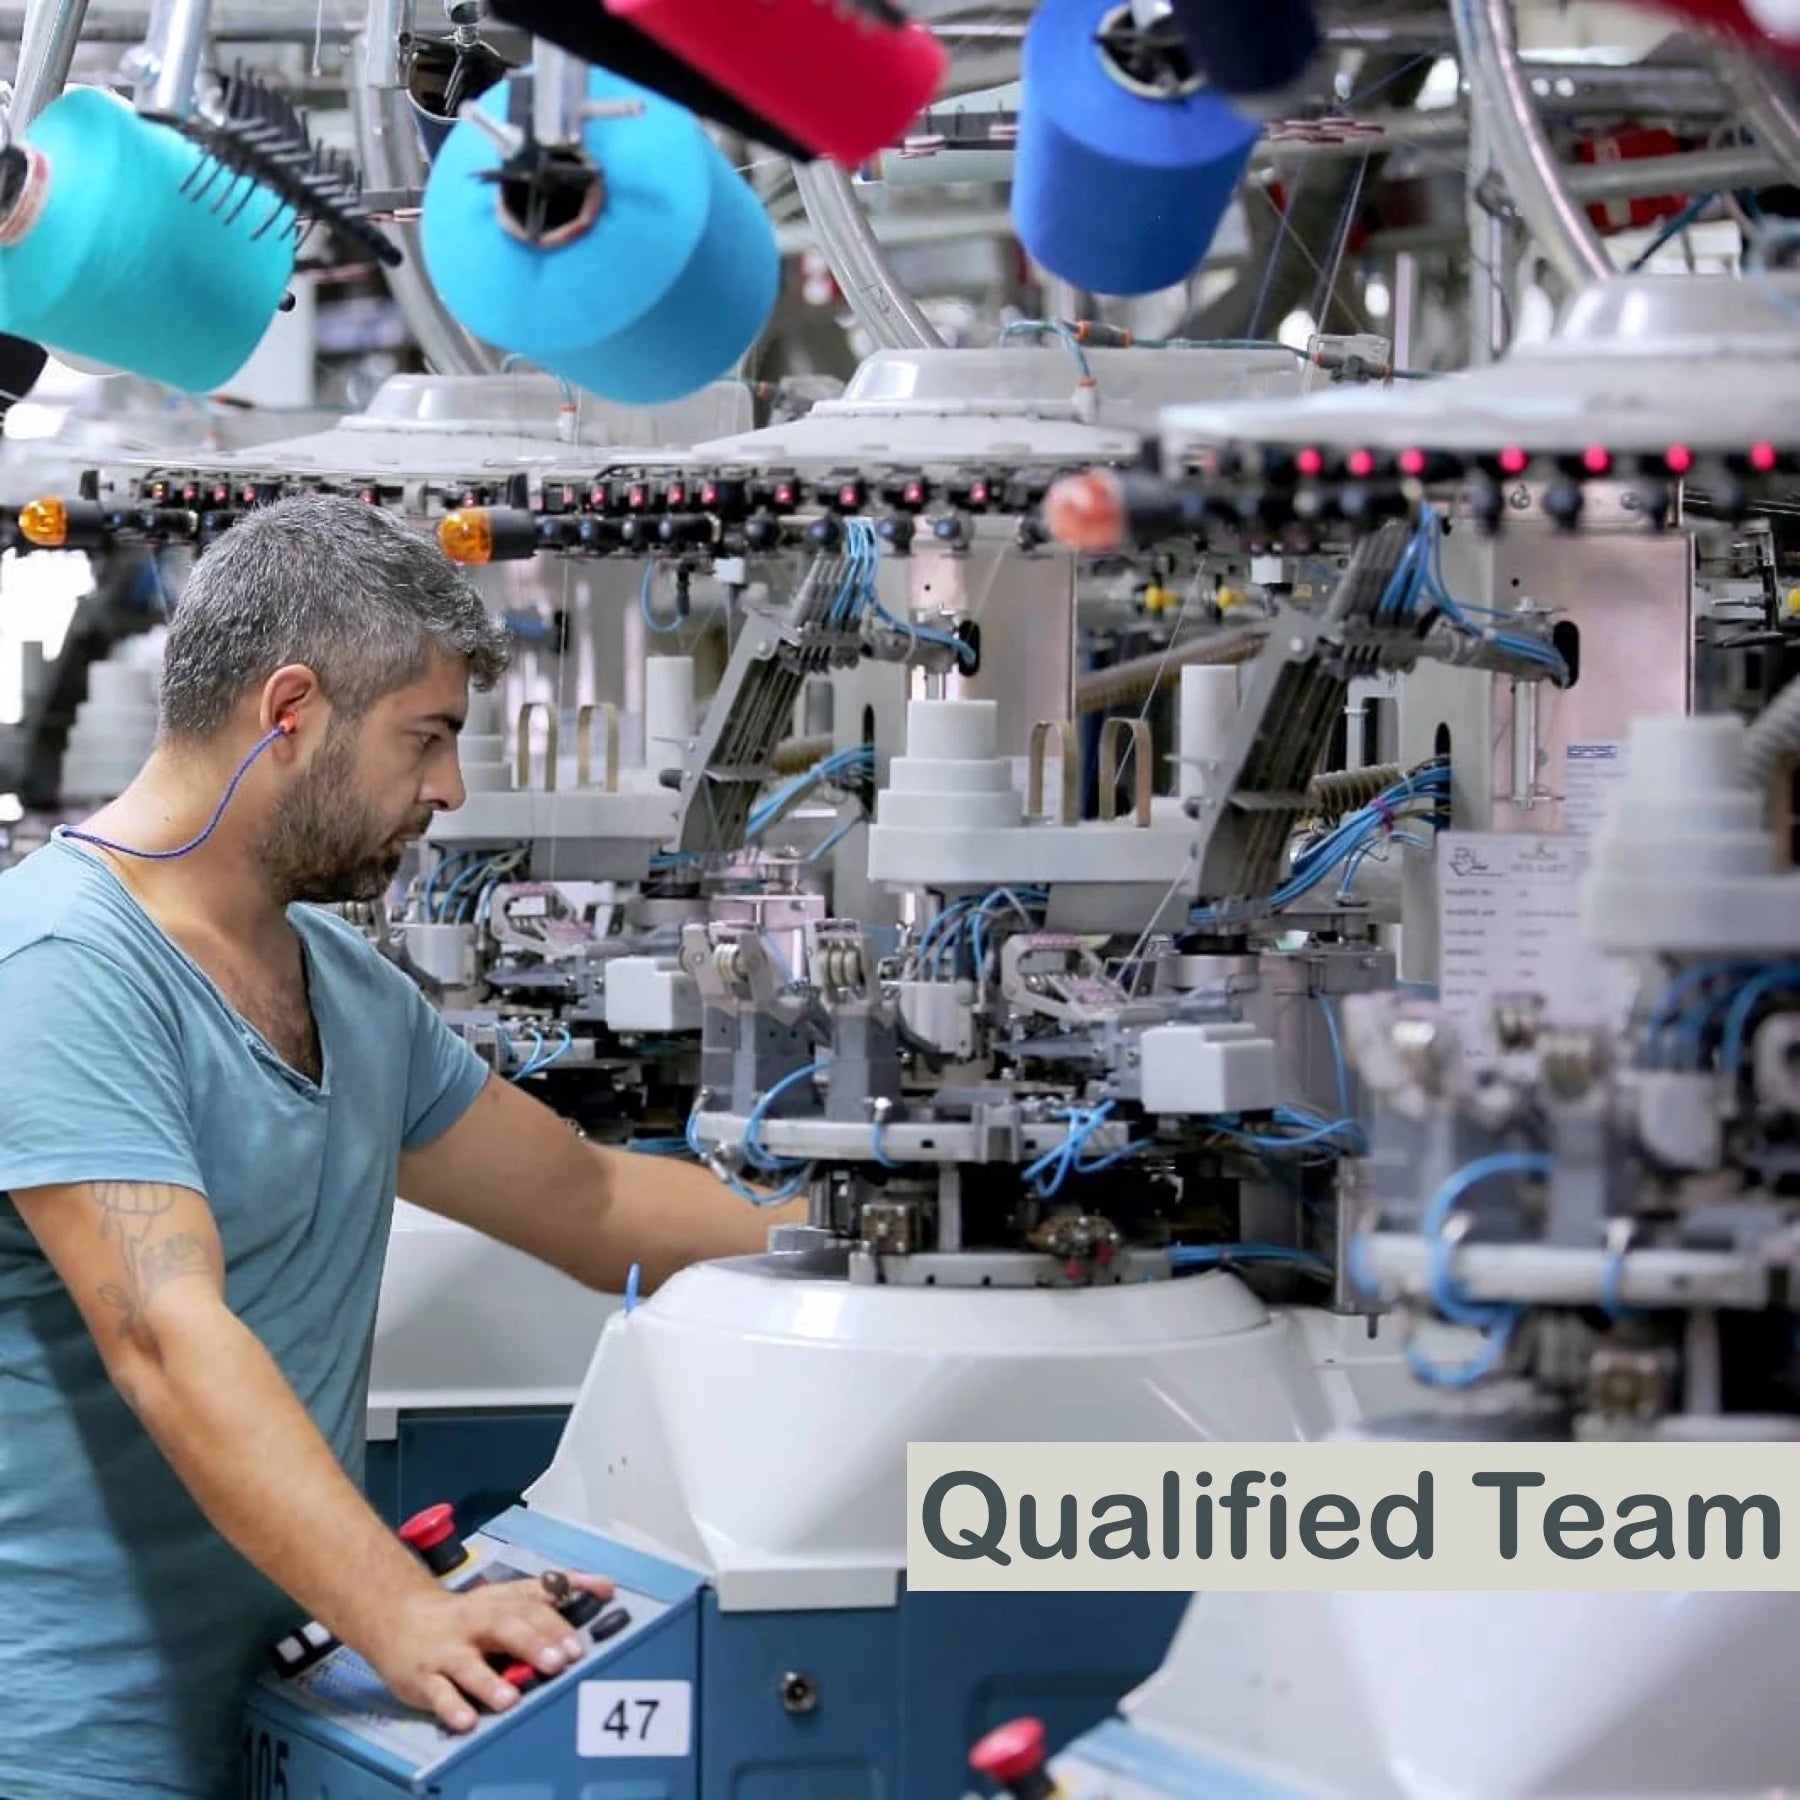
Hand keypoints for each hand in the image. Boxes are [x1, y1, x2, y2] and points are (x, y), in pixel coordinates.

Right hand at [364, 1570, 615, 1731]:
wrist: (399, 1617)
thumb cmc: (468, 1613)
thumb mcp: (508, 1595)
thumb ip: (554, 1592)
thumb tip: (606, 1586)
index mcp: (499, 1604)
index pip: (531, 1608)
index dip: (555, 1625)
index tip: (578, 1645)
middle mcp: (475, 1624)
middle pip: (504, 1629)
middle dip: (532, 1644)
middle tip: (558, 1663)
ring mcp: (448, 1652)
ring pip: (468, 1666)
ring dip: (490, 1682)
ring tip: (511, 1700)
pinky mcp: (424, 1679)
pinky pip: (438, 1695)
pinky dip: (451, 1708)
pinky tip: (467, 1720)